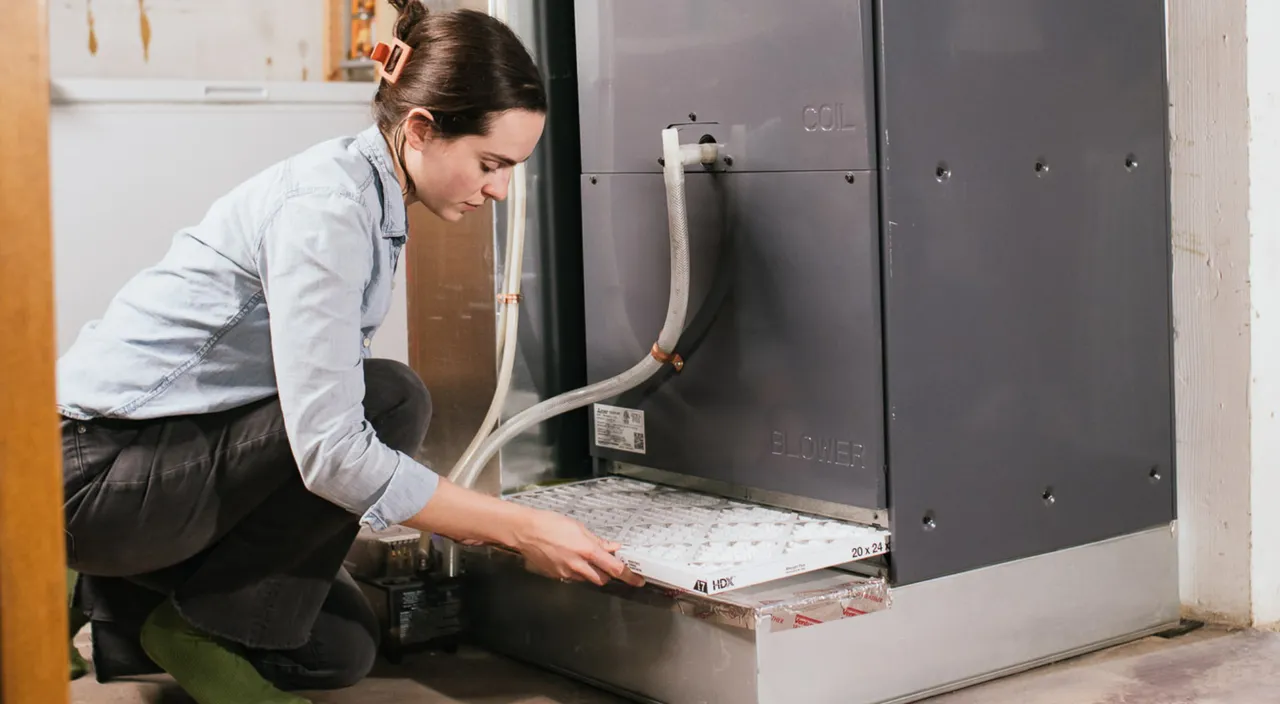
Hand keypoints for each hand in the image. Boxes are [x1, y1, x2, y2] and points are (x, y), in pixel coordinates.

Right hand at [512, 509, 644, 587]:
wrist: (525, 531)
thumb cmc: (550, 524)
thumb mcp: (578, 527)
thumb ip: (597, 540)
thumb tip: (612, 547)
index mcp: (587, 551)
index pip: (614, 569)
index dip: (628, 576)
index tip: (637, 580)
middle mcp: (578, 565)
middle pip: (602, 579)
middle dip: (607, 573)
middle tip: (605, 562)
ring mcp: (566, 573)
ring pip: (587, 579)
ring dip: (591, 572)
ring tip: (582, 556)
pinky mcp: (557, 576)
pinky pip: (573, 578)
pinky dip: (576, 571)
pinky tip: (568, 558)